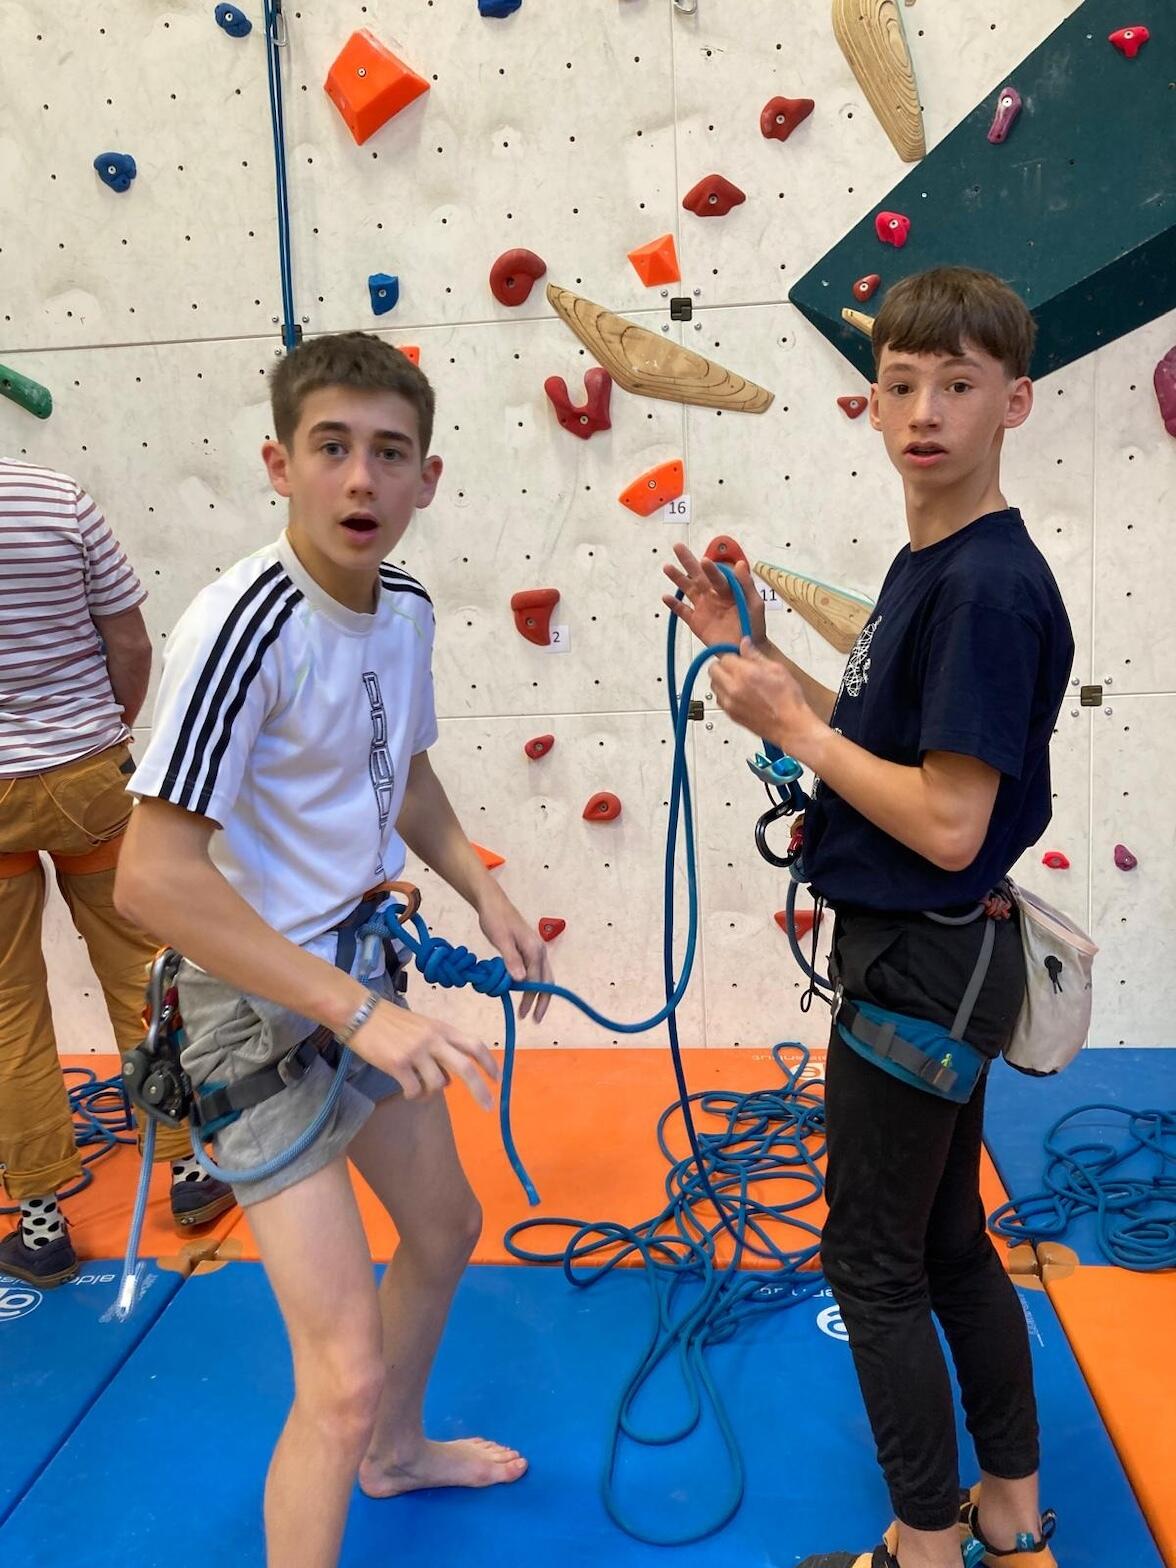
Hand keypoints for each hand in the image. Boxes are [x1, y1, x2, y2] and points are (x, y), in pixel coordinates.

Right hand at [351, 1002, 499, 1109]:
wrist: (360, 1013)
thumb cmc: (392, 1022)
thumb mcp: (423, 1027)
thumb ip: (440, 1048)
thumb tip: (449, 1079)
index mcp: (442, 1028)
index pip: (474, 1044)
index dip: (489, 1062)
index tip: (499, 1079)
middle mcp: (433, 1039)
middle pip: (465, 1066)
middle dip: (480, 1089)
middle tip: (488, 1107)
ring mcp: (415, 1052)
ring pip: (438, 1083)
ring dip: (432, 1092)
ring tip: (420, 1090)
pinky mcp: (397, 1064)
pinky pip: (414, 1090)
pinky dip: (414, 1095)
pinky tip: (407, 1091)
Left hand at [477, 884, 552, 1023]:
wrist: (492, 903)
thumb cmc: (495, 919)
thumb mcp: (501, 939)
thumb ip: (511, 960)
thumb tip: (521, 981)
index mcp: (534, 949)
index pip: (536, 980)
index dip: (532, 999)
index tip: (525, 1015)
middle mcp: (539, 950)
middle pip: (546, 980)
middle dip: (542, 1001)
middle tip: (534, 1019)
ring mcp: (535, 950)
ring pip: (542, 976)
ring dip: (537, 993)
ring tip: (528, 1010)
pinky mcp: (528, 949)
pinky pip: (535, 971)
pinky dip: (531, 984)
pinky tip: (521, 991)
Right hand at [661, 542, 766, 648]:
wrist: (745, 649)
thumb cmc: (754, 625)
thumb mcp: (754, 604)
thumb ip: (746, 584)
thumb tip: (741, 564)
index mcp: (727, 589)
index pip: (716, 576)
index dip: (710, 569)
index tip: (703, 560)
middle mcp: (712, 595)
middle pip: (698, 575)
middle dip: (688, 561)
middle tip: (678, 546)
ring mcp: (703, 607)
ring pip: (687, 589)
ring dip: (677, 578)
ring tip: (667, 567)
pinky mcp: (696, 622)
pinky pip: (683, 611)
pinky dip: (674, 605)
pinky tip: (666, 597)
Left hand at [710, 637, 819, 758]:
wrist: (790, 725)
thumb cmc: (788, 700)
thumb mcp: (777, 669)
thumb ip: (756, 656)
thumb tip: (745, 644)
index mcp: (744, 674)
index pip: (724, 657)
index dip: (733, 656)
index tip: (740, 658)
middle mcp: (733, 688)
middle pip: (713, 670)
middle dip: (723, 666)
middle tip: (736, 668)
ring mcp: (730, 703)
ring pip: (713, 685)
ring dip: (722, 681)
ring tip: (739, 682)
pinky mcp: (730, 715)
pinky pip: (719, 699)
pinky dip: (725, 695)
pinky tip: (739, 695)